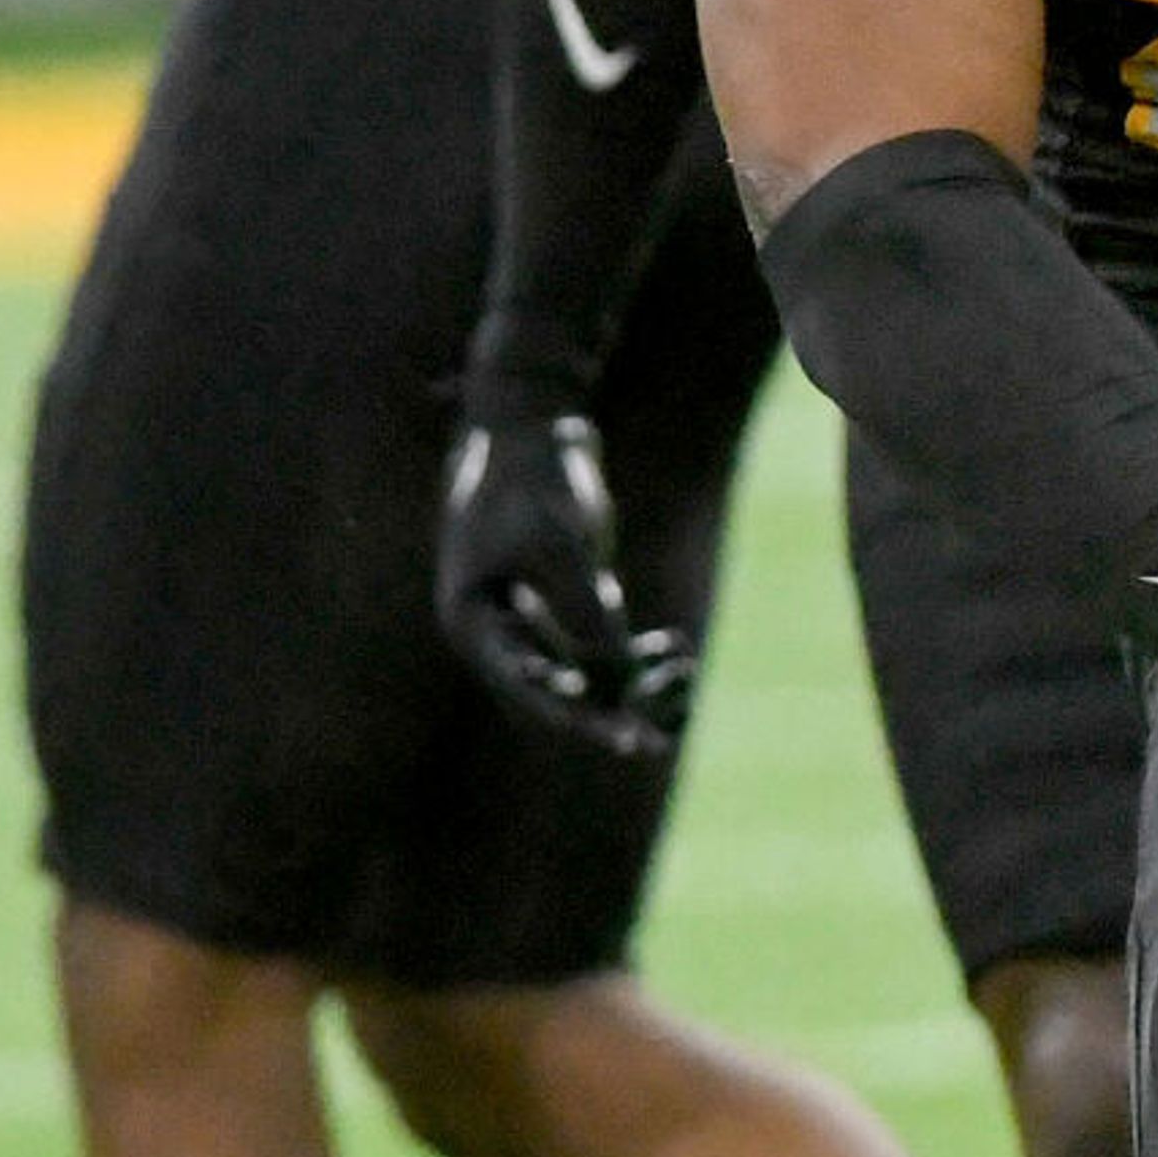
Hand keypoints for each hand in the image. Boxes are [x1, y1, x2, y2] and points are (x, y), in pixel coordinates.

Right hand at [437, 409, 694, 761]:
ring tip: (684, 676)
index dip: (579, 720)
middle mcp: (496, 627)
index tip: (626, 742)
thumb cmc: (534, 475)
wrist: (534, 414)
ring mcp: (530, 610)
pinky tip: (674, 648)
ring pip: (581, 669)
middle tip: (660, 741)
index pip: (527, 691)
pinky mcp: (563, 589)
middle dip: (610, 710)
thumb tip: (617, 679)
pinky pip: (598, 639)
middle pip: (554, 692)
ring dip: (629, 680)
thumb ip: (587, 614)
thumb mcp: (562, 545)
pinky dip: (633, 648)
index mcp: (473, 622)